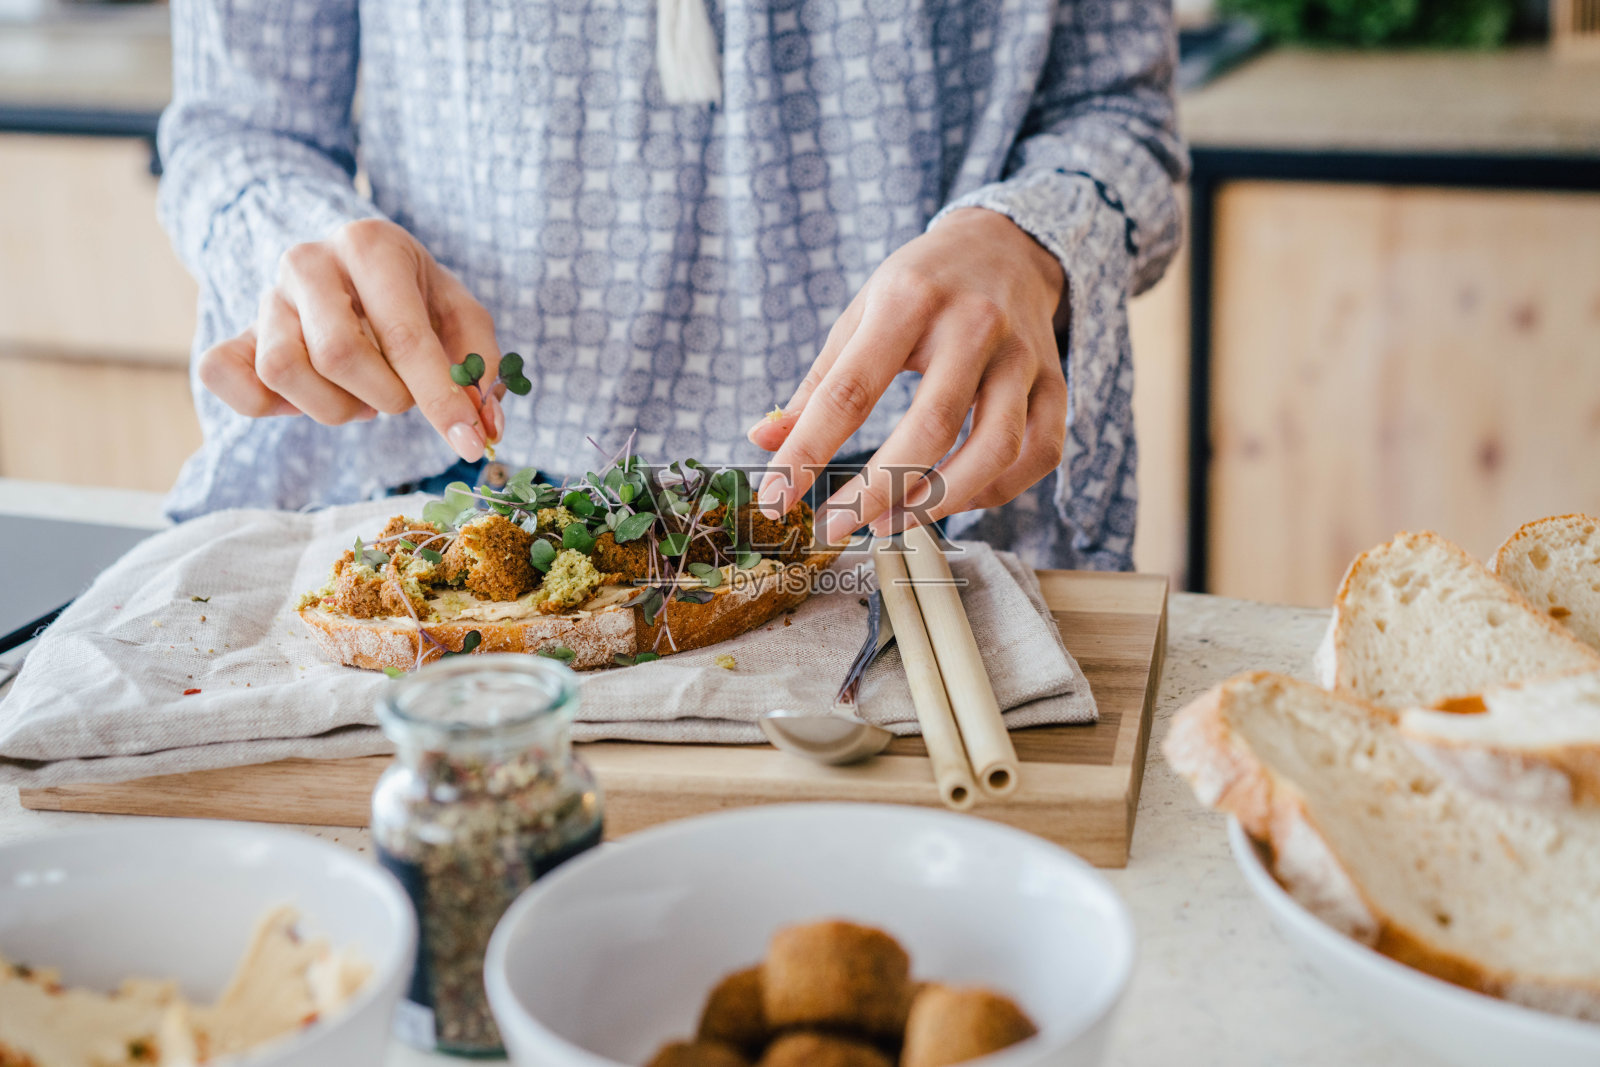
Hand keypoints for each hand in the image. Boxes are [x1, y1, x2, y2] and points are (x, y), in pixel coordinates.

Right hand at [197, 218, 503, 459]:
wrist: (351, 268)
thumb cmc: (413, 297)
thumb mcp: (459, 314)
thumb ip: (479, 366)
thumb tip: (485, 428)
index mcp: (370, 245)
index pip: (403, 335)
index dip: (439, 398)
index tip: (469, 443)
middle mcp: (307, 261)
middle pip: (337, 356)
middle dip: (384, 396)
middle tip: (399, 394)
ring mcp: (264, 295)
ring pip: (283, 371)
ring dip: (334, 406)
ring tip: (358, 391)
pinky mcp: (234, 330)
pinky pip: (223, 375)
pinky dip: (264, 404)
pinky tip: (308, 396)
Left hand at [748, 208, 1069, 544]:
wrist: (1006, 245)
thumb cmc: (921, 286)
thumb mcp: (861, 314)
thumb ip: (818, 382)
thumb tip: (763, 438)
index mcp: (909, 300)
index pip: (850, 391)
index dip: (807, 452)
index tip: (777, 498)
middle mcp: (974, 325)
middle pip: (930, 427)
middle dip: (877, 492)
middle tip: (837, 526)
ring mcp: (1022, 356)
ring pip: (995, 449)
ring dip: (941, 500)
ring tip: (892, 522)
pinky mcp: (1056, 382)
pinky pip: (1037, 454)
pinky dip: (994, 491)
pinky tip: (953, 499)